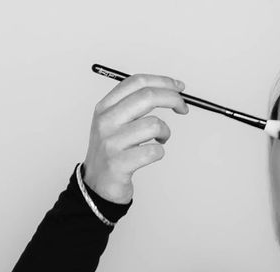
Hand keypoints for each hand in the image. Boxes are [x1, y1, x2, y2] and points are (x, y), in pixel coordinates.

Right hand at [84, 73, 188, 203]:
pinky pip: (154, 152)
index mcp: (105, 106)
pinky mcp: (119, 163)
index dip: (162, 81)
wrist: (97, 183)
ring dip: (166, 132)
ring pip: (154, 125)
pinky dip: (160, 152)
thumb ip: (135, 105)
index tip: (179, 87)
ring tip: (161, 139)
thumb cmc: (112, 151)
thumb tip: (168, 91)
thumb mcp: (115, 121)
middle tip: (183, 108)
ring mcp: (111, 141)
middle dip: (173, 99)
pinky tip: (152, 154)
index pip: (136, 82)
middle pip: (147, 96)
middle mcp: (106, 120)